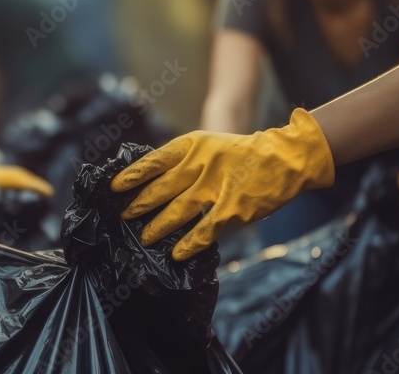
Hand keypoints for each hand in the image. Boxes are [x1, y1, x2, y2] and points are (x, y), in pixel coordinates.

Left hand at [111, 109, 334, 260]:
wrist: (284, 157)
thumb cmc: (240, 154)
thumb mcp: (208, 145)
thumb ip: (183, 162)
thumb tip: (150, 183)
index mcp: (192, 146)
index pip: (154, 160)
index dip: (132, 175)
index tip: (114, 187)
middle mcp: (201, 164)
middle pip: (161, 188)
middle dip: (140, 205)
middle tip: (124, 217)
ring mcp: (216, 187)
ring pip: (178, 211)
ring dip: (158, 227)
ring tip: (144, 238)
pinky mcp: (233, 209)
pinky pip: (205, 230)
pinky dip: (188, 244)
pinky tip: (176, 253)